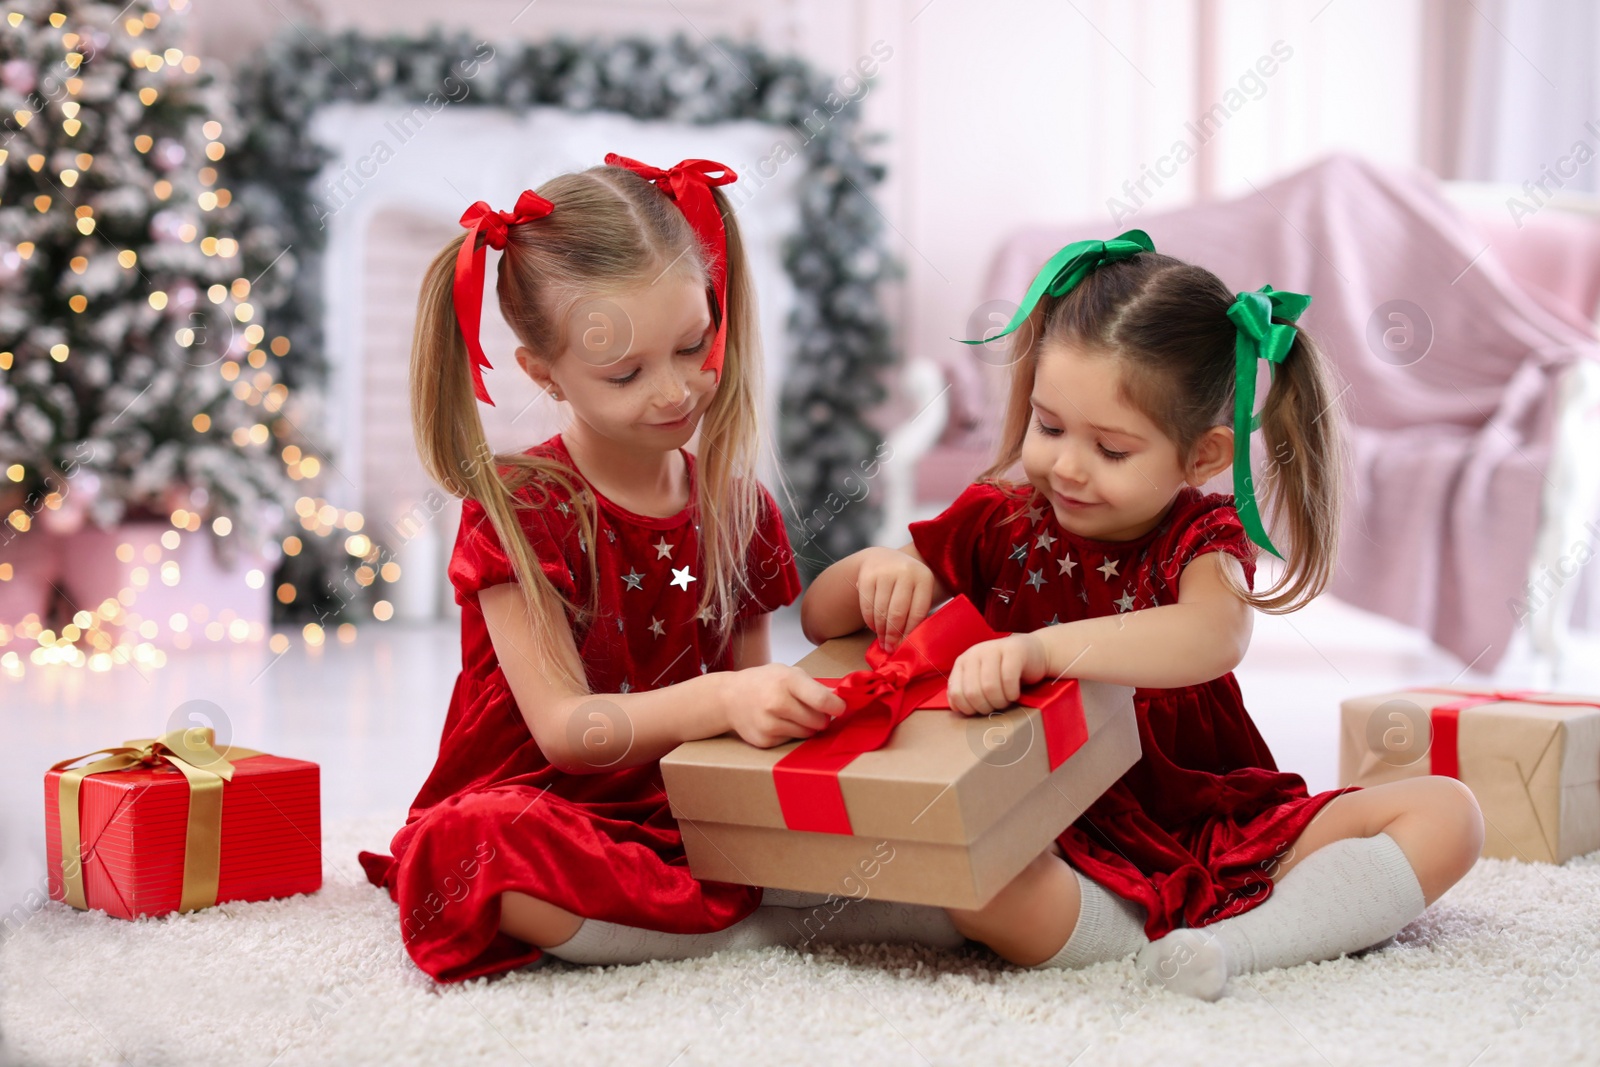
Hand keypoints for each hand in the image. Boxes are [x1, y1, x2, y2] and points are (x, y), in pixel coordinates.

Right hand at [720, 663, 847, 747]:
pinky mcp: (765, 740)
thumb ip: (814, 686)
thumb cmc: (764, 682)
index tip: (841, 708)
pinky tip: (778, 722)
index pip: (821, 699)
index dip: (836, 706)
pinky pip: (792, 741)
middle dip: (821, 717)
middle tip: (813, 710)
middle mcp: (776, 702)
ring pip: (808, 733)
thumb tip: (840, 699)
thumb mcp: (788, 673)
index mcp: (786, 680)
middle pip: (818, 721)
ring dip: (808, 727)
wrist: (729, 698)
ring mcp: (769, 724)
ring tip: (793, 714)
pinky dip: (791, 733)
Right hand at [856, 547, 936, 652]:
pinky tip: (873, 627)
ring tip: (882, 640)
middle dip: (892, 635)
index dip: (909, 633)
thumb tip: (904, 643)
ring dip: (880, 630)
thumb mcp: (917, 591)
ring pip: (881, 611)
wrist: (884, 559)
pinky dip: (869, 620)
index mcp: (924, 578)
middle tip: (889, 648)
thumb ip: (915, 613)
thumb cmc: (905, 583)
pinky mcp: (867, 575)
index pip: (917, 612)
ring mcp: (885, 572)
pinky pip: (867, 605)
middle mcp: (905, 572)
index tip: (903, 647)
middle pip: (897, 613)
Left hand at [946, 633, 1050, 714]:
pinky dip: (1012, 693)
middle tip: (996, 706)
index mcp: (963, 662)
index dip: (968, 709)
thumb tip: (955, 707)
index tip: (980, 710)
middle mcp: (974, 653)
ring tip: (1006, 700)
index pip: (956, 693)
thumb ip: (965, 691)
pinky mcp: (1014, 651)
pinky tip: (1015, 693)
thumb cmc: (1005, 672)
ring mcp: (993, 649)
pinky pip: (1008, 679)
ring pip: (989, 688)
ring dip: (1000, 702)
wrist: (1034, 653)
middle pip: (973, 693)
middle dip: (986, 707)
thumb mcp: (980, 680)